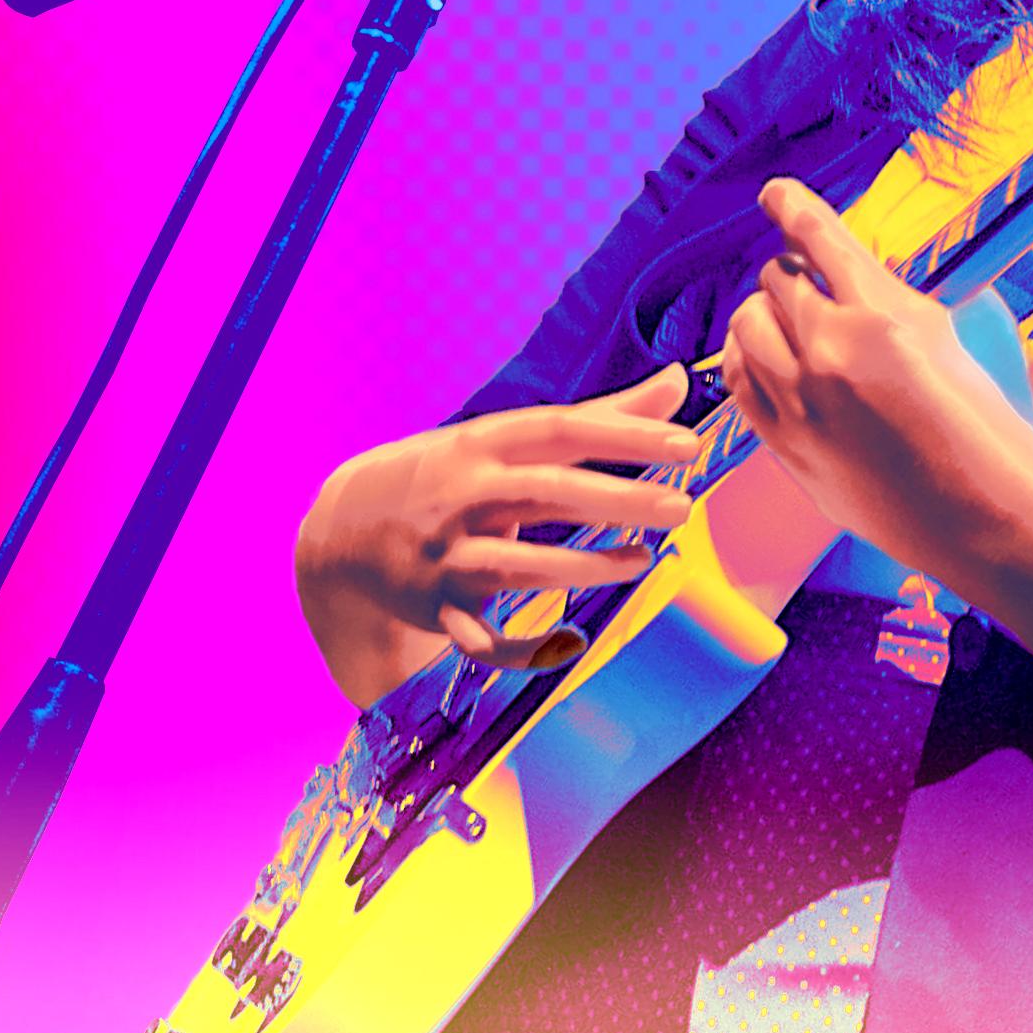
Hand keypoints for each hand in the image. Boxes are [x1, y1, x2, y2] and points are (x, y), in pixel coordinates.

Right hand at [293, 364, 701, 705]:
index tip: (687, 445)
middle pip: (547, 492)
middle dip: (617, 499)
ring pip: (518, 565)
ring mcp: (448, 554)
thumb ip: (600, 416)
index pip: (562, 430)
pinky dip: (522, 648)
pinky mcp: (438, 609)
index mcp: (486, 444)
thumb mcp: (510, 437)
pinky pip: (481, 640)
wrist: (344, 530)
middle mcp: (465, 495)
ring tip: (646, 559)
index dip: (625, 437)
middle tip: (682, 507)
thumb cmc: (452, 474)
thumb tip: (678, 383)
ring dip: (584, 566)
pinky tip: (573, 642)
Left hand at [717, 177, 1032, 585]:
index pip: (818, 239)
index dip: (792, 208)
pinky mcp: (789, 449)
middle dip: (792, 277)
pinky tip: (764, 362)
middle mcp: (832, 355)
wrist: (986, 518)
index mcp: (882, 316)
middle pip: (776, 281)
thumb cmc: (987, 430)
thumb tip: (850, 271)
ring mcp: (803, 407)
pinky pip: (738, 384)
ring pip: (745, 328)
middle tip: (810, 286)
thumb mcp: (951, 338)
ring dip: (764, 316)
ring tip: (787, 325)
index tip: (776, 194)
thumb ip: (891, 299)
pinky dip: (745, 361)